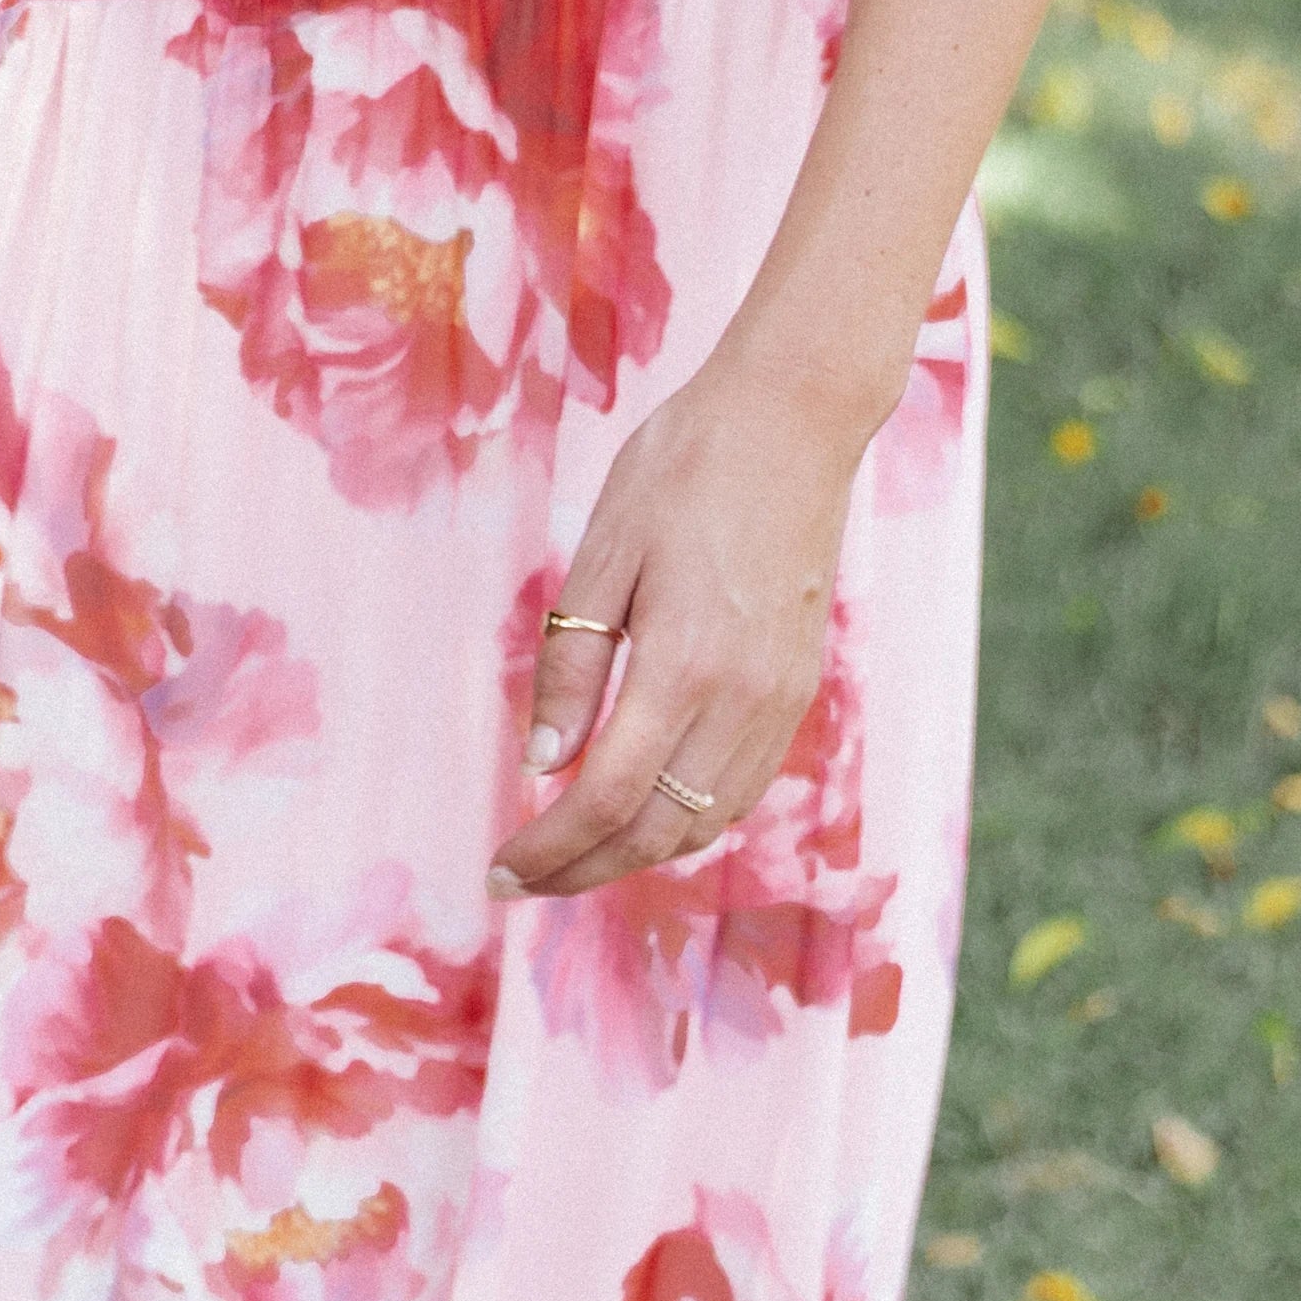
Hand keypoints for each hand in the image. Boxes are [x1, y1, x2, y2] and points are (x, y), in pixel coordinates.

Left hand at [490, 347, 873, 898]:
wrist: (794, 419)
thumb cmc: (685, 467)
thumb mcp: (604, 553)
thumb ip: (571, 664)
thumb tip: (542, 761)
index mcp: (684, 664)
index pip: (607, 797)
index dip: (549, 849)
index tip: (501, 870)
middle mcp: (743, 698)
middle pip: (658, 830)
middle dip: (584, 870)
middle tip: (522, 882)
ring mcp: (781, 698)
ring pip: (707, 821)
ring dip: (636, 854)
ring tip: (573, 856)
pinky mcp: (799, 687)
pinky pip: (742, 786)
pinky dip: (688, 820)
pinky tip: (644, 811)